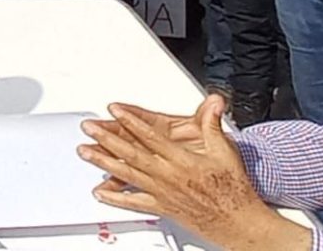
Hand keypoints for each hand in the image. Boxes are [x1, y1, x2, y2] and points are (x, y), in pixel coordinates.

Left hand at [78, 95, 311, 250]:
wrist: (237, 220)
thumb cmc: (232, 187)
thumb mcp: (224, 151)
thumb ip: (212, 124)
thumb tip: (214, 102)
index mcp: (181, 159)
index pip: (150, 136)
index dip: (130, 121)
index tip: (114, 110)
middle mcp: (167, 176)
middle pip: (131, 154)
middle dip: (107, 139)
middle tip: (89, 128)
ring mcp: (162, 192)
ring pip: (127, 175)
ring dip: (103, 163)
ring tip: (85, 152)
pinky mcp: (161, 207)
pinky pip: (134, 202)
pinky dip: (115, 198)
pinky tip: (100, 192)